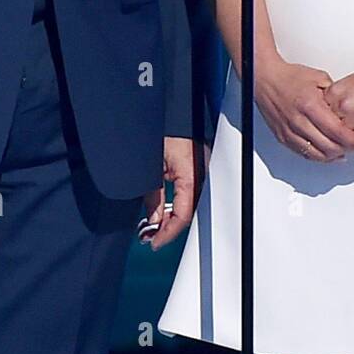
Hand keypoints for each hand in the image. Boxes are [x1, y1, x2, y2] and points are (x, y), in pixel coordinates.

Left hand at [141, 136, 207, 250]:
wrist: (170, 111)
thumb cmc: (162, 130)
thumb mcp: (151, 166)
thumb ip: (153, 196)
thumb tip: (154, 219)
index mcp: (191, 175)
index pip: (183, 215)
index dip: (168, 233)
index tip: (155, 243)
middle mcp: (202, 173)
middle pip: (190, 212)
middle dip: (171, 228)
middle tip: (154, 237)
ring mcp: (203, 168)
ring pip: (193, 203)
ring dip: (176, 217)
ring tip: (158, 226)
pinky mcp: (200, 164)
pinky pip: (193, 191)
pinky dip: (181, 204)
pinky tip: (168, 210)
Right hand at [256, 58, 353, 161]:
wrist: (265, 79)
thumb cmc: (288, 77)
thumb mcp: (319, 78)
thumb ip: (335, 94)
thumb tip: (349, 106)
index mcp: (310, 105)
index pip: (337, 131)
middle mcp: (299, 120)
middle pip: (329, 146)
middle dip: (348, 150)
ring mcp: (290, 131)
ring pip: (316, 154)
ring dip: (333, 156)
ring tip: (344, 152)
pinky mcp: (283, 137)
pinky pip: (304, 153)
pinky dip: (318, 157)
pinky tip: (327, 154)